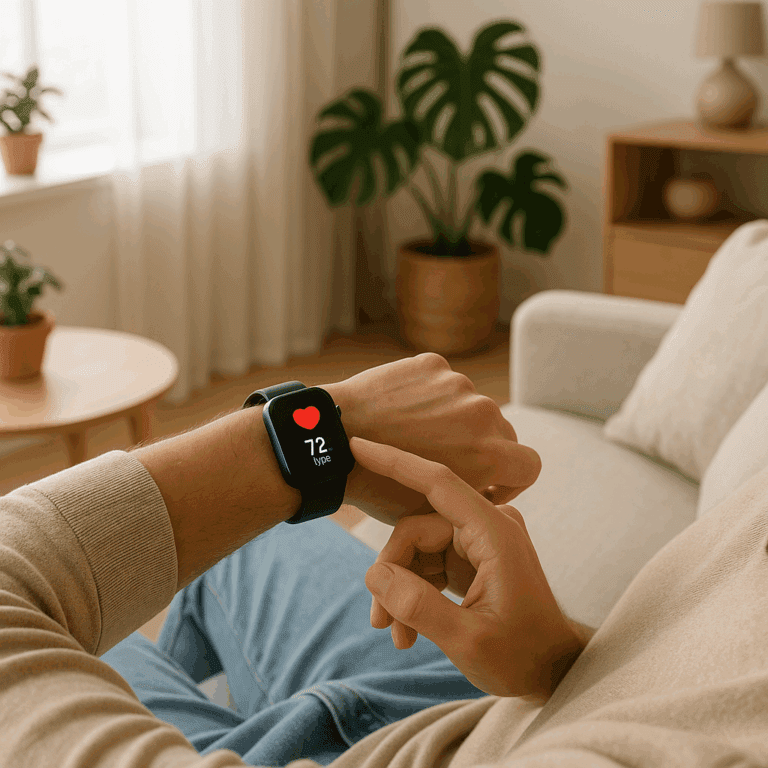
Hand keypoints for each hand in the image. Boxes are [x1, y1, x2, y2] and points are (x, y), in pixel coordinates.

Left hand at [323, 353, 541, 526]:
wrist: (332, 443)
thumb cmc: (379, 487)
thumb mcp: (434, 512)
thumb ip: (472, 498)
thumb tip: (486, 493)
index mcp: (491, 453)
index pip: (530, 464)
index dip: (512, 479)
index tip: (487, 484)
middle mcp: (484, 413)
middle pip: (500, 432)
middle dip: (481, 447)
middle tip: (445, 459)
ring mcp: (458, 384)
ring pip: (468, 405)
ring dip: (452, 419)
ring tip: (411, 434)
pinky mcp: (432, 363)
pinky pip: (441, 382)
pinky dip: (427, 396)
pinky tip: (397, 411)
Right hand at [349, 435, 584, 700]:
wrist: (551, 671)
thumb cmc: (522, 657)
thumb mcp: (468, 640)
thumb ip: (418, 605)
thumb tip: (374, 575)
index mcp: (494, 532)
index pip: (437, 482)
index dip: (394, 461)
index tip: (358, 444)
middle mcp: (487, 526)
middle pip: (415, 528)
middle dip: (392, 573)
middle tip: (380, 620)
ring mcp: (479, 540)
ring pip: (416, 547)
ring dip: (400, 590)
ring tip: (397, 634)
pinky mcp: (471, 557)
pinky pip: (427, 562)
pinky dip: (413, 593)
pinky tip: (409, 630)